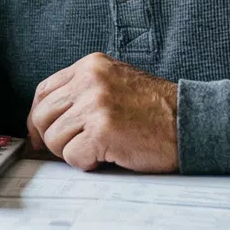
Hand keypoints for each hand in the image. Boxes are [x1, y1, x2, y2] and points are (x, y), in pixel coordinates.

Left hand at [25, 53, 178, 171]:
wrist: (191, 122)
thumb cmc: (156, 111)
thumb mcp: (116, 83)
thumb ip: (84, 92)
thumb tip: (45, 120)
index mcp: (91, 66)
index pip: (44, 91)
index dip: (38, 118)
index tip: (41, 134)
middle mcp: (90, 80)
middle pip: (42, 116)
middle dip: (52, 138)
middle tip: (74, 148)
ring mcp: (95, 104)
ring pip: (54, 139)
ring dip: (73, 152)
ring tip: (100, 149)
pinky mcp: (102, 130)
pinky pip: (72, 156)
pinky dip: (87, 163)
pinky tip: (108, 156)